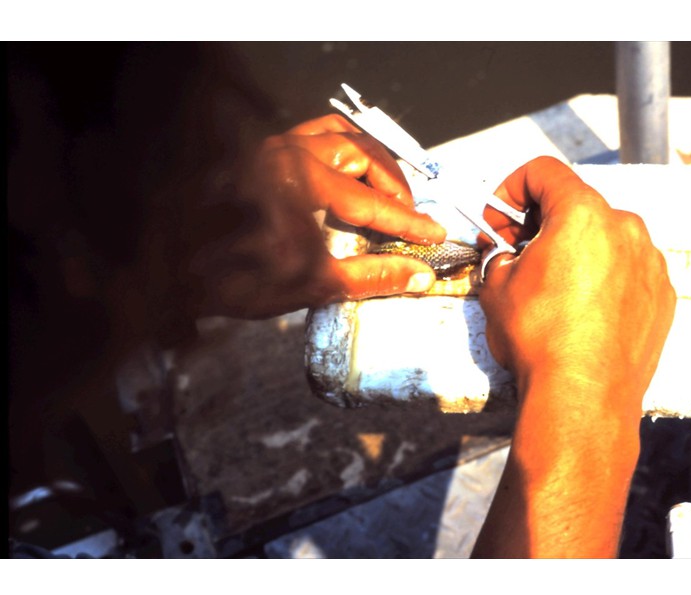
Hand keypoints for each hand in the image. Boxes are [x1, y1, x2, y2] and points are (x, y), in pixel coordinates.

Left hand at [182, 114, 445, 318]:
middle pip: (364, 156)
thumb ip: (372, 276)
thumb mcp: (311, 284)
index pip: (373, 202)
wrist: (175, 270)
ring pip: (342, 135)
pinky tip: (348, 170)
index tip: (434, 233)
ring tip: (386, 190)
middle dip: (394, 186)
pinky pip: (314, 132)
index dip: (408, 222)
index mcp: (302, 182)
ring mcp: (273, 146)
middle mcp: (289, 152)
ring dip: (372, 161)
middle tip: (409, 217)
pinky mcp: (263, 150)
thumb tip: (419, 276)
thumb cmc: (236, 279)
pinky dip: (342, 146)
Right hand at [480, 156, 675, 405]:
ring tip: (551, 287)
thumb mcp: (496, 288)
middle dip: (542, 222)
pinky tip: (581, 309)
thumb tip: (505, 255)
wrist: (581, 397)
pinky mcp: (661, 295)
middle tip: (518, 251)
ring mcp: (648, 263)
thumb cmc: (542, 341)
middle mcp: (624, 229)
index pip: (544, 171)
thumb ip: (500, 255)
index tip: (501, 214)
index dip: (511, 188)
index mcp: (582, 215)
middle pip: (577, 205)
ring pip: (604, 238)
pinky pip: (626, 270)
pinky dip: (602, 277)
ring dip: (575, 250)